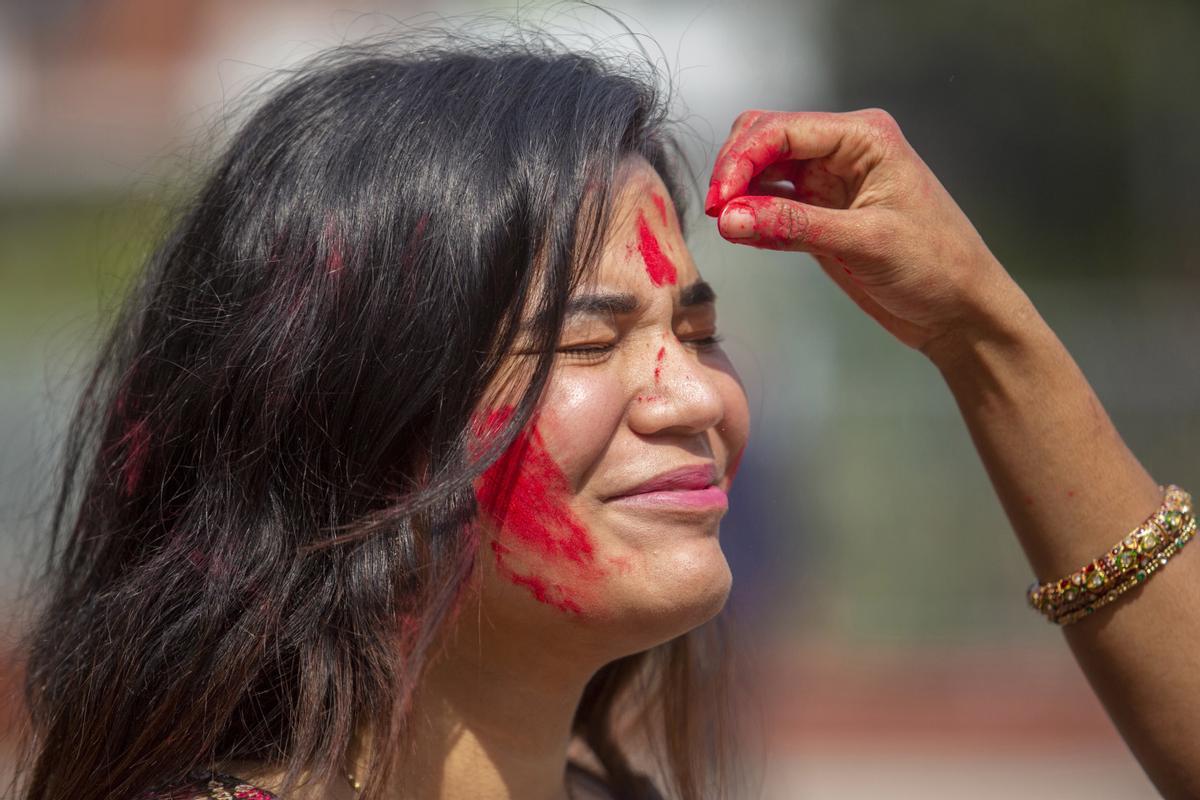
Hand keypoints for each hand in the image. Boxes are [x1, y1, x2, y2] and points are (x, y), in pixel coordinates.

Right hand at [706, 109, 1024, 357]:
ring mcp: (830, 182)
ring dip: (739, 192)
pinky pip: (772, 204)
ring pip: (763, 169)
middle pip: (765, 138)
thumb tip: (730, 217)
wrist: (960, 311)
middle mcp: (843, 151)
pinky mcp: (820, 214)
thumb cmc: (937, 267)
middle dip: (735, 168)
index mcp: (864, 138)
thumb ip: (793, 226)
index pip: (783, 130)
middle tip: (719, 211)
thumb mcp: (864, 242)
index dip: (742, 159)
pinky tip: (743, 233)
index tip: (720, 200)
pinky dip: (751, 216)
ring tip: (727, 225)